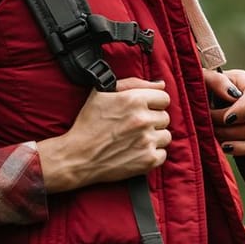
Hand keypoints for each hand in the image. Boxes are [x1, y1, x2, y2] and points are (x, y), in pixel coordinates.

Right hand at [35, 77, 172, 192]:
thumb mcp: (102, 93)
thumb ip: (133, 83)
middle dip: (152, 120)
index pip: (164, 97)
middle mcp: (143, 119)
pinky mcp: (148, 160)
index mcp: (134, 99)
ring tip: (135, 140)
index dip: (153, 103)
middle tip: (134, 126)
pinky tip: (137, 152)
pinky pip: (162, 154)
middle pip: (165, 117)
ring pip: (166, 135)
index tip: (143, 110)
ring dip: (154, 137)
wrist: (78, 156)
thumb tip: (160, 84)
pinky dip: (152, 154)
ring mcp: (147, 141)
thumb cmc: (88, 123)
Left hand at [204, 67, 244, 155]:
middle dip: (226, 122)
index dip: (243, 107)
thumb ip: (216, 81)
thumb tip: (232, 95)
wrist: (194, 104)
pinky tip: (224, 146)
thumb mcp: (203, 79)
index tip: (226, 119)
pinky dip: (241, 148)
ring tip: (211, 131)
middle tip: (207, 120)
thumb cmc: (198, 88)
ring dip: (228, 135)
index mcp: (244, 82)